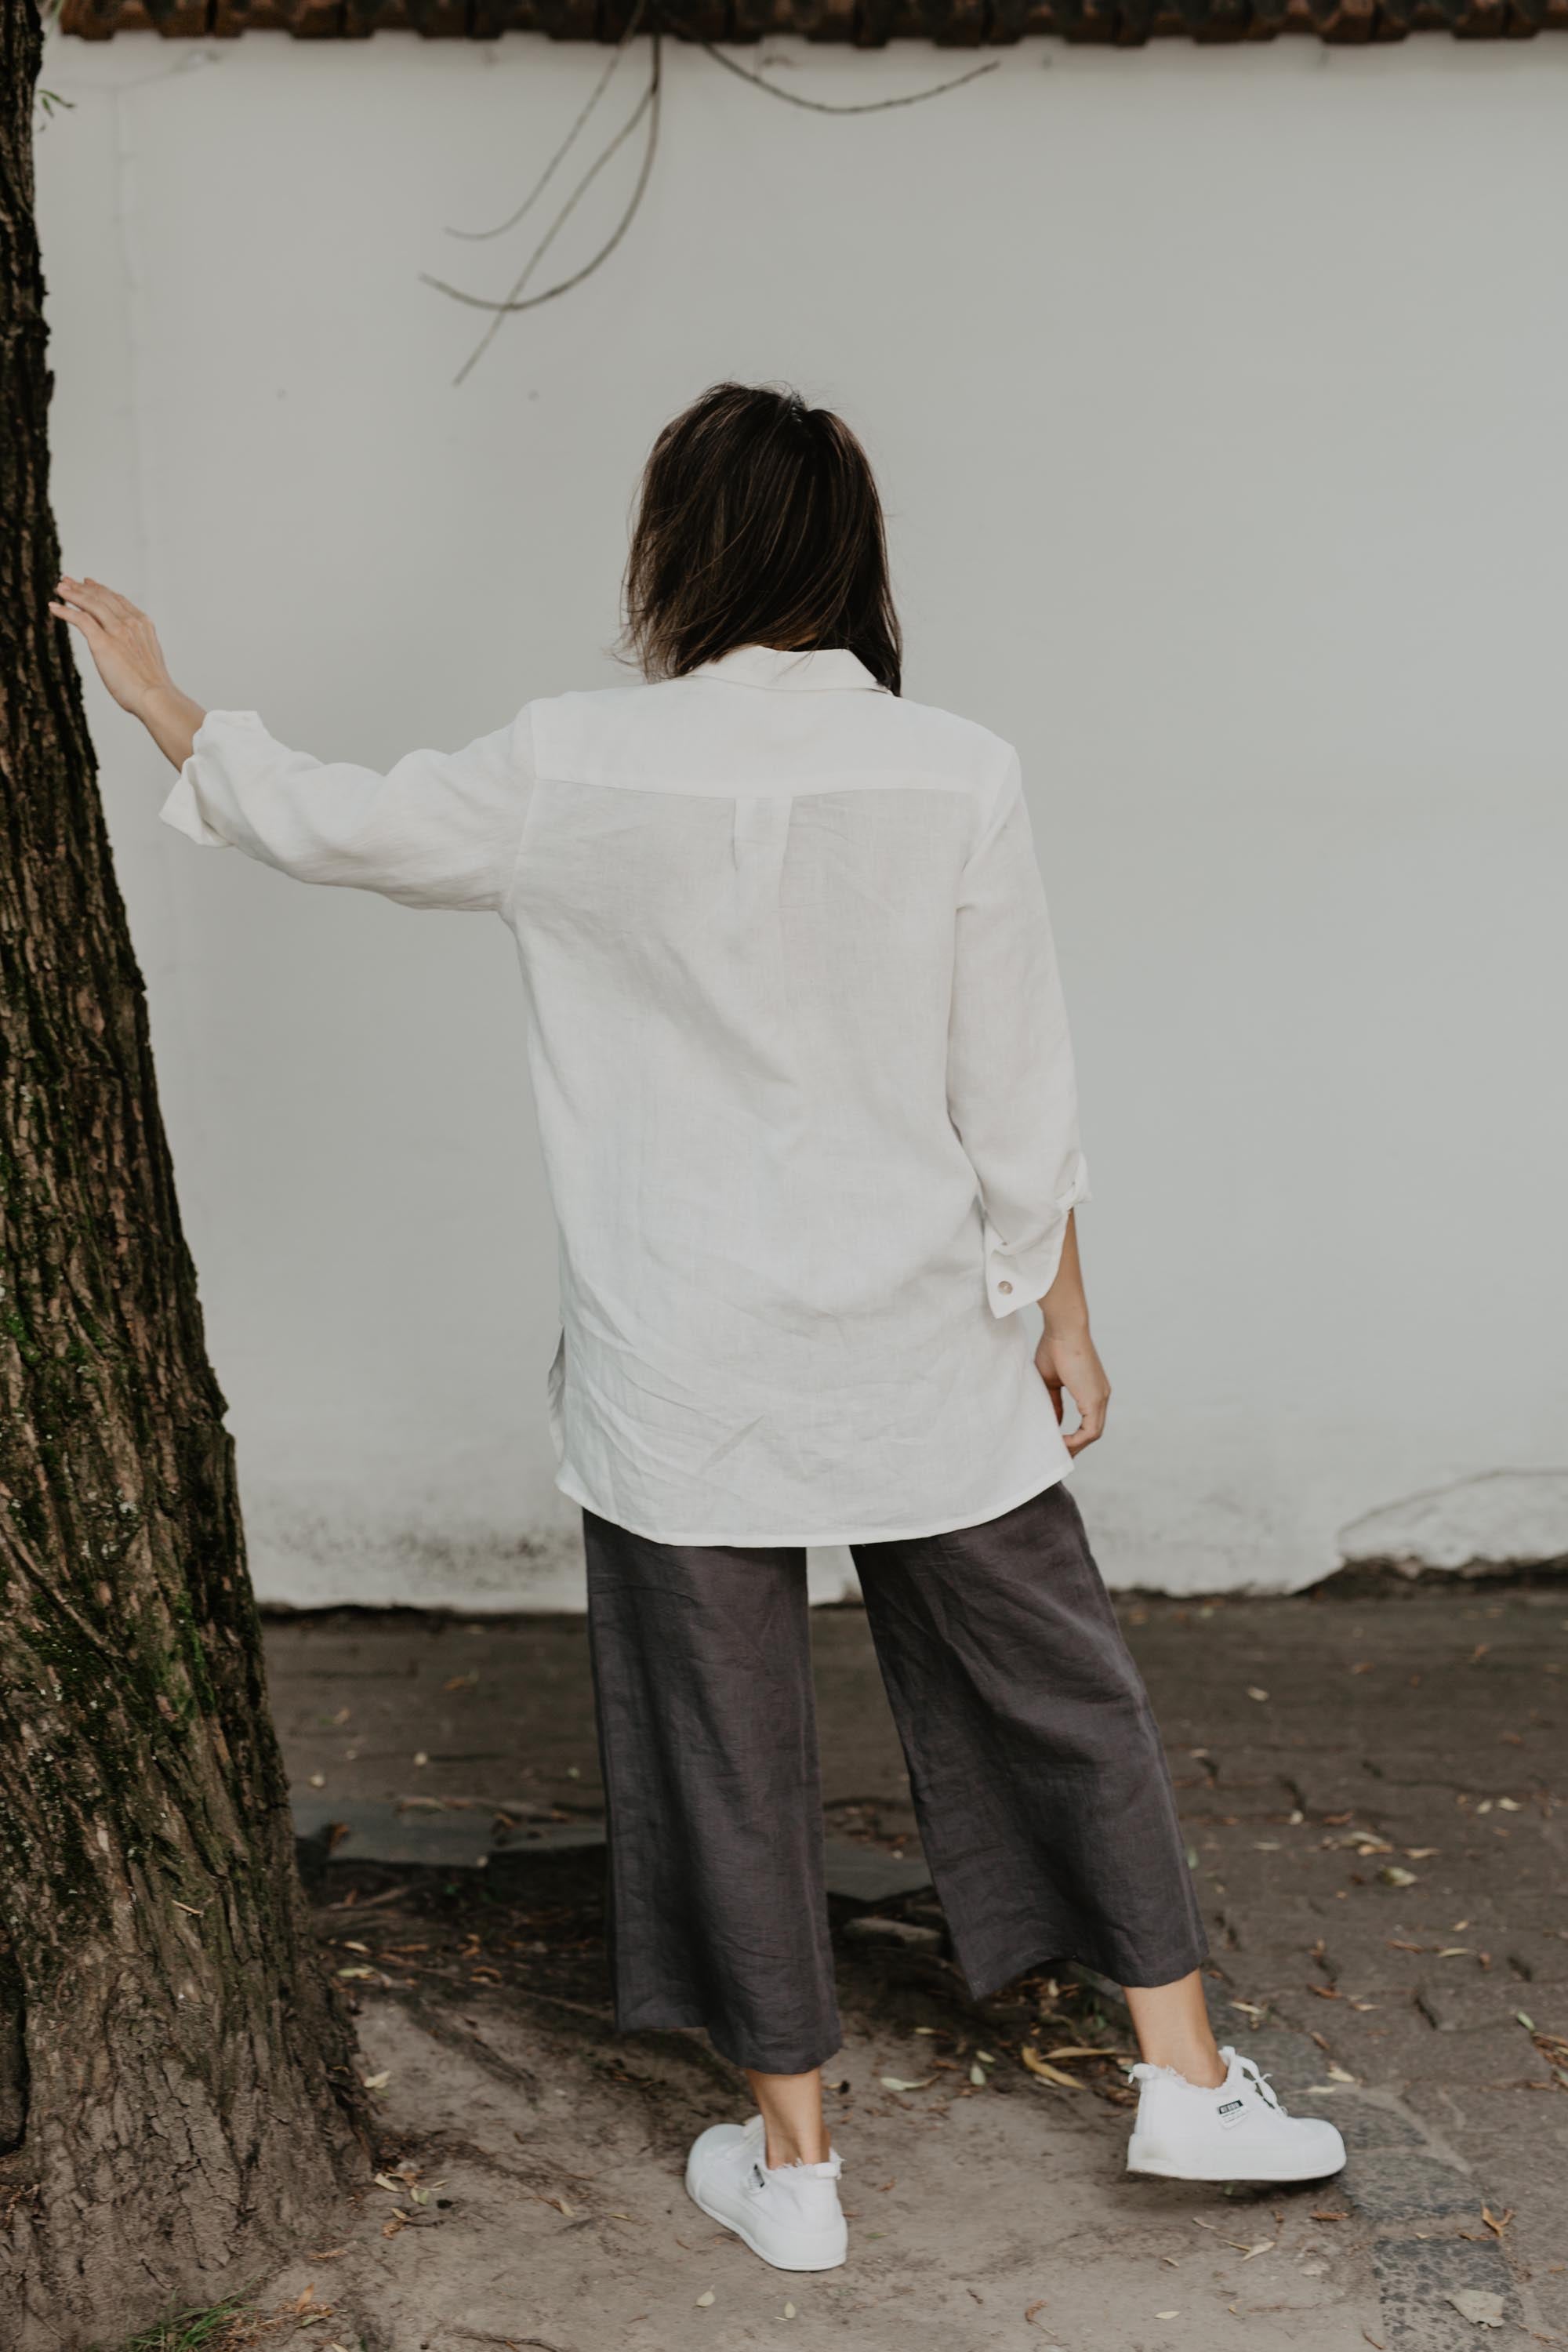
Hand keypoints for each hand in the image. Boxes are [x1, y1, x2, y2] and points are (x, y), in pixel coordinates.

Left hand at [50, 576, 205, 767]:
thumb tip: (129, 655)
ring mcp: (117, 631)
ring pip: (91, 604)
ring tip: (59, 588)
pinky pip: (80, 619)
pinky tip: (54, 607)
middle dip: (83, 588)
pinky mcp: (103, 643)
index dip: (101, 590)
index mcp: (143, 625)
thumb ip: (137, 648)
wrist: (157, 698)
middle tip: (67, 581)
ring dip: (72, 594)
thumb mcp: (148, 659)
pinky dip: (65, 611)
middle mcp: (130, 623)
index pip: (118, 600)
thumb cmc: (154, 688)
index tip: (89, 584)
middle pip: (102, 598)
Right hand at [1035, 1319, 1110, 1454]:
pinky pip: (1090, 1431)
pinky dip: (1076, 1441)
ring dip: (1075, 1446)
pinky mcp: (1095, 1399)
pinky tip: (1059, 1443)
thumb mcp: (1051, 1381)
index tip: (1057, 1441)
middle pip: (1092, 1431)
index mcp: (1092, 1389)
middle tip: (1058, 1455)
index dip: (1073, 1435)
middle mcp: (1101, 1395)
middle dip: (1075, 1445)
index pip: (1088, 1420)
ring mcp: (1100, 1397)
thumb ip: (1054, 1402)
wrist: (1064, 1328)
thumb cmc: (1054, 1346)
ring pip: (1093, 1433)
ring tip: (1056, 1453)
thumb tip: (1053, 1421)